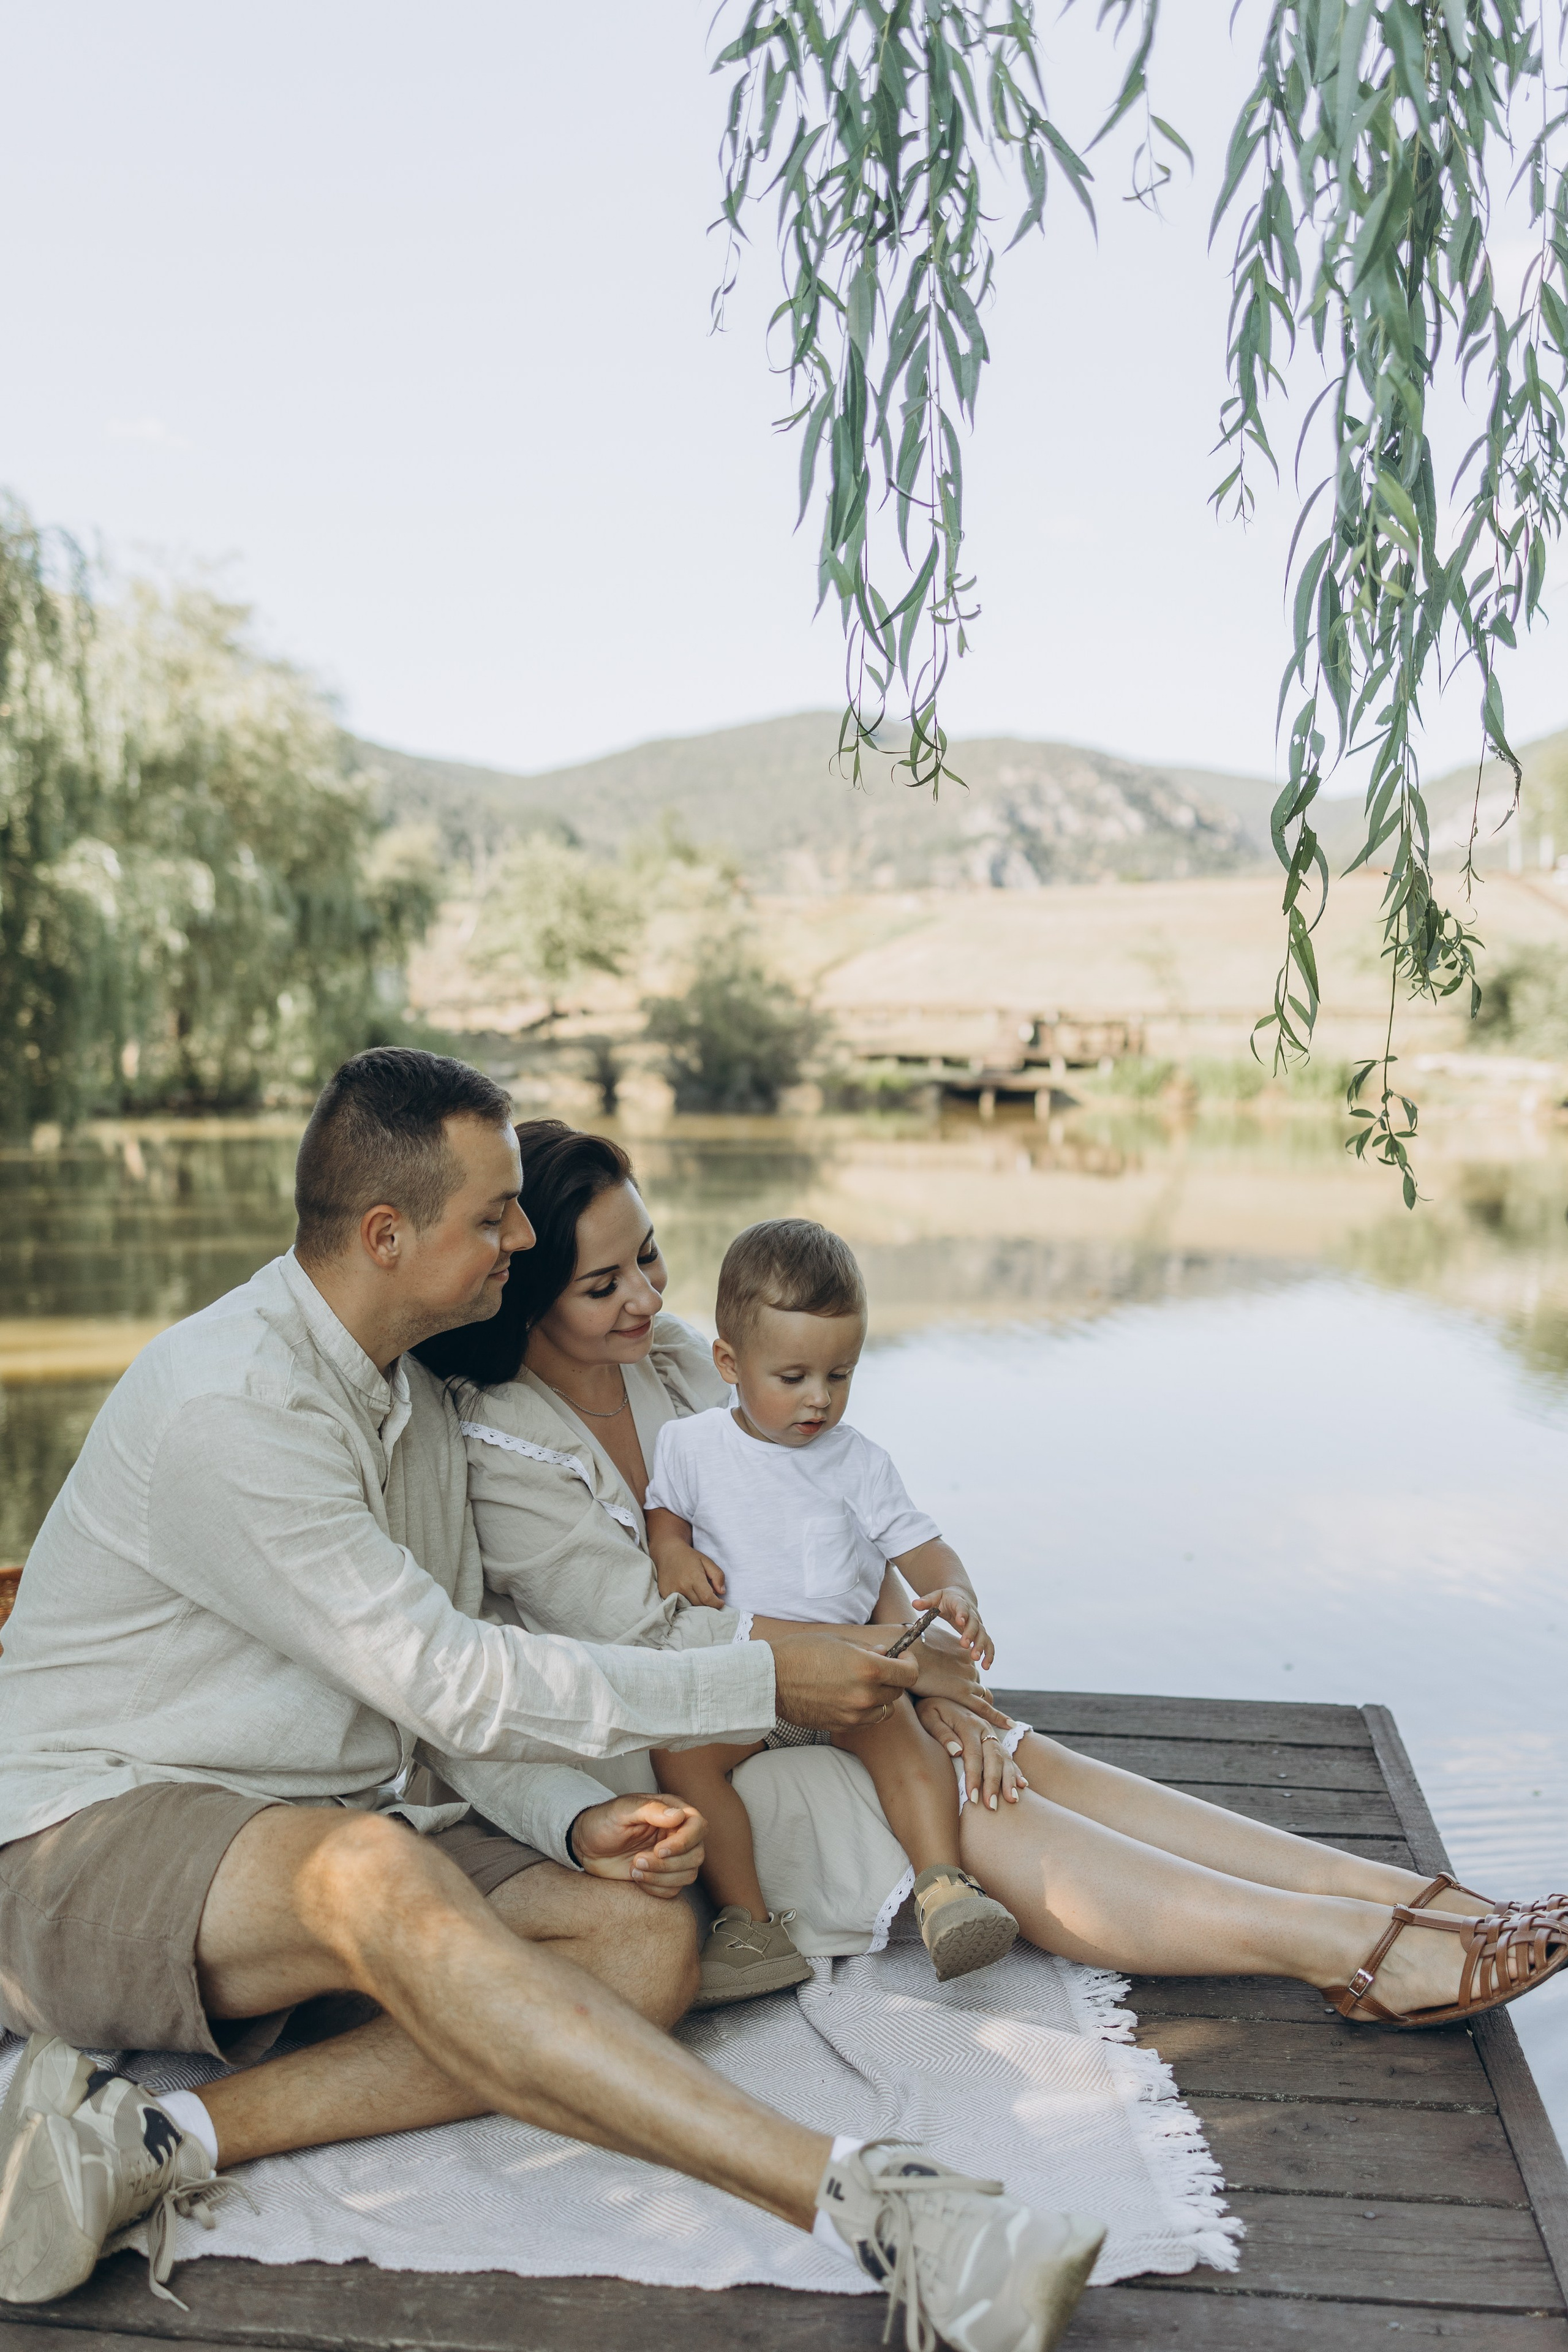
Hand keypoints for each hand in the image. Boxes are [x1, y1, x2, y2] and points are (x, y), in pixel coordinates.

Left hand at [570, 1795, 706, 1896]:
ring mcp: (672, 1857)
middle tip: (637, 1860)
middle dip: (668, 1864)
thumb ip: (650, 1809)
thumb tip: (678, 1815)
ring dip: (661, 1877)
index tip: (659, 1850)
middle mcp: (677, 1835)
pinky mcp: (664, 1876)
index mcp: (672, 1812)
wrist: (586, 1847)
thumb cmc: (603, 1822)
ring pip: (689, 1875)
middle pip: (697, 1855)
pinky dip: (655, 1888)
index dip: (684, 1842)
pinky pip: (674, 1890)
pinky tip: (636, 1877)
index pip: (698, 1826)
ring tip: (634, 1867)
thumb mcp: (622, 1810)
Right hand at [654, 1543, 726, 1607]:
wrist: (668, 1553)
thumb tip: (722, 1592)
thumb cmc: (689, 1557)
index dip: (716, 1603)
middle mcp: (682, 1586)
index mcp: (694, 1577)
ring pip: (689, 1606)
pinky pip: (679, 1605)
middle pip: (699, 1605)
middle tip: (710, 1596)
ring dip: (697, 1604)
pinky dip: (686, 1603)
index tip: (721, 1602)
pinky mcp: (665, 1594)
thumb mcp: (707, 1561)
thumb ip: (717, 1575)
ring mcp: (672, 1591)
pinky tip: (688, 1594)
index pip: (707, 1598)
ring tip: (698, 1594)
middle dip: (708, 1603)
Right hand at [769, 1628, 919, 1730]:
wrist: (771, 1678)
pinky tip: (851, 1697)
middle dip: (894, 1678)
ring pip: (885, 1709)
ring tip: (863, 1684)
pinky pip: (867, 1721)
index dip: (910, 1664)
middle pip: (899, 1692)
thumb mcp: (839, 1640)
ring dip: (881, 1697)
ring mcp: (854, 1715)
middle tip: (880, 1667)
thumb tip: (886, 1654)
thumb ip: (868, 1650)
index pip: (909, 1674)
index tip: (904, 1658)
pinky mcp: (842, 1726)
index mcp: (868, 1669)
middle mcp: (865, 1696)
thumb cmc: (801, 1652)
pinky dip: (866, 1710)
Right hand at [898, 1627, 1009, 1722]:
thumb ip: (929, 1651)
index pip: (971, 1672)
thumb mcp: (924, 1645)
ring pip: (982, 1697)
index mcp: (961, 1653)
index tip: (971, 1693)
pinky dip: (998, 1717)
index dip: (970, 1684)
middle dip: (976, 1698)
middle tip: (979, 1715)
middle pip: (978, 1686)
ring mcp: (967, 1678)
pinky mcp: (962, 1692)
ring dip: (985, 1709)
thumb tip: (920, 1650)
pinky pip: (984, 1708)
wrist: (903, 1649)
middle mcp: (968, 1665)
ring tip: (991, 1724)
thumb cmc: (906, 1646)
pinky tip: (1009, 1725)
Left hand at [913, 1586, 994, 1668]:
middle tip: (964, 1645)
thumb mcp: (936, 1597)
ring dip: (982, 1647)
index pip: (962, 1608)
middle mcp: (972, 1614)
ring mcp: (978, 1625)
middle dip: (970, 1634)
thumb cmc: (946, 1599)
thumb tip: (915, 1604)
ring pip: (984, 1635)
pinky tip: (986, 1666)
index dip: (962, 1614)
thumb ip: (926, 1601)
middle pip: (975, 1624)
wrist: (962, 1597)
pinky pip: (989, 1644)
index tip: (960, 1621)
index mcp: (960, 1603)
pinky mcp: (981, 1634)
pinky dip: (989, 1655)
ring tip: (976, 1658)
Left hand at [916, 1700, 1027, 1810]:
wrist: (939, 1691)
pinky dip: (1015, 1770)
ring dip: (1009, 1780)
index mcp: (967, 1724)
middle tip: (992, 1807)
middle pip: (993, 1758)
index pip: (973, 1755)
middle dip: (994, 1784)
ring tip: (1012, 1800)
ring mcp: (990, 1733)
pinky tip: (1022, 1785)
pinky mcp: (993, 1738)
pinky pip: (1008, 1755)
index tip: (972, 1798)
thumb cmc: (929, 1709)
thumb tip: (957, 1752)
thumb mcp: (928, 1716)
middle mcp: (984, 1728)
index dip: (974, 1777)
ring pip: (1005, 1758)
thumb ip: (942, 1733)